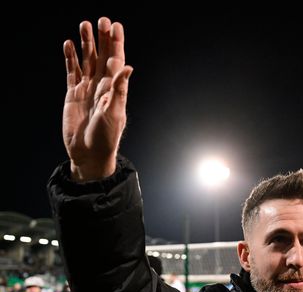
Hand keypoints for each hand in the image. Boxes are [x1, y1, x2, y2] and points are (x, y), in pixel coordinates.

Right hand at [62, 17, 132, 181]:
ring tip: (84, 24)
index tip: (116, 26)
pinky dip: (70, 59)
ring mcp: (87, 89)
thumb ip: (119, 89)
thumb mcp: (114, 113)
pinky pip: (72, 72)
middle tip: (101, 19)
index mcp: (114, 89)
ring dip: (85, 43)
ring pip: (86, 60)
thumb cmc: (106, 138)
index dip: (116, 44)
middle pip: (102, 56)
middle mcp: (102, 86)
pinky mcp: (73, 95)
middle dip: (102, 38)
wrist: (89, 154)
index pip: (116, 61)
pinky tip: (68, 45)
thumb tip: (128, 67)